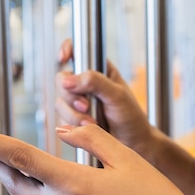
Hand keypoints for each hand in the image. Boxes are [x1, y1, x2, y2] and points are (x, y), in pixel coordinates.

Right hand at [56, 39, 155, 162]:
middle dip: (71, 95)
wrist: (133, 144)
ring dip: (74, 114)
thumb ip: (95, 82)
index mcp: (99, 69)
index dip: (67, 50)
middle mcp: (86, 83)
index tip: (64, 59)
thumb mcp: (117, 95)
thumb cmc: (131, 117)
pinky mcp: (73, 119)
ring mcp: (78, 101)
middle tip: (85, 106)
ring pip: (61, 101)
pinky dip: (73, 124)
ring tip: (91, 122)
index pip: (77, 50)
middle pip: (62, 79)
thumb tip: (69, 80)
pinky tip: (88, 128)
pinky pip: (62, 118)